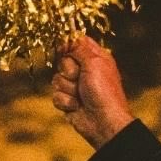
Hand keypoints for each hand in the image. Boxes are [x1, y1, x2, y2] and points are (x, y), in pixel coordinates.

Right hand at [51, 35, 134, 149]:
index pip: (77, 43)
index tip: (64, 49)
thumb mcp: (94, 63)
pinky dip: (65, 101)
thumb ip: (79, 48)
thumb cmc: (104, 92)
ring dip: (67, 88)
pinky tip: (77, 106)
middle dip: (68, 71)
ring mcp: (75, 86)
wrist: (103, 123)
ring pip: (57, 79)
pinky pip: (55, 95)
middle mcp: (85, 70)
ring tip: (80, 96)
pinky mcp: (68, 100)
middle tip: (79, 77)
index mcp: (95, 58)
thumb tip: (68, 37)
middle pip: (63, 60)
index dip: (68, 44)